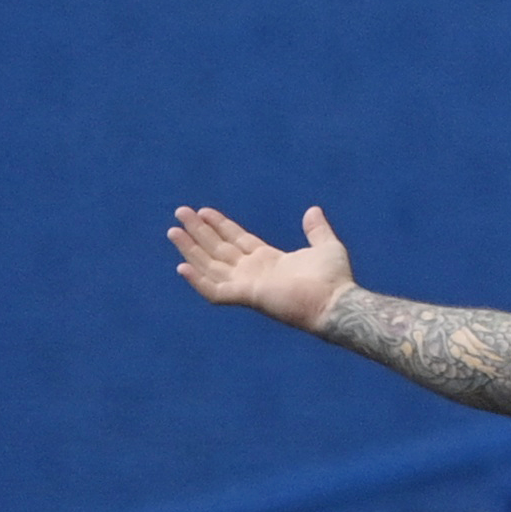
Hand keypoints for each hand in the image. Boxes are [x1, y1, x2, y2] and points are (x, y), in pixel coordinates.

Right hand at [170, 202, 357, 330]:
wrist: (336, 301)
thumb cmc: (334, 279)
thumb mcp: (326, 246)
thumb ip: (316, 229)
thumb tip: (313, 210)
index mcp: (268, 260)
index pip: (237, 239)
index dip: (220, 225)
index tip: (203, 211)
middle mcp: (253, 272)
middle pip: (218, 248)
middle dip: (198, 231)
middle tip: (180, 213)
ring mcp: (247, 284)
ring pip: (211, 265)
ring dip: (191, 249)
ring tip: (174, 231)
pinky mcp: (246, 296)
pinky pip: (215, 290)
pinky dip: (198, 280)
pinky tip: (182, 266)